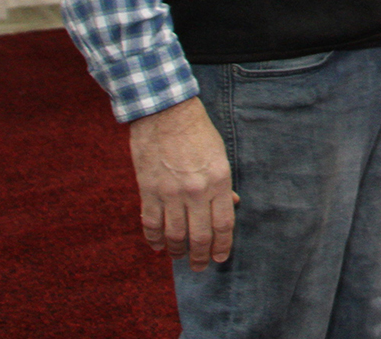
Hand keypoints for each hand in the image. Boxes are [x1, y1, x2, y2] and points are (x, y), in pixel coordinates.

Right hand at [128, 98, 235, 270]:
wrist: (165, 113)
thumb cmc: (197, 131)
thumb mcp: (220, 155)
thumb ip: (224, 184)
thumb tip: (232, 204)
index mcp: (218, 181)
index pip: (223, 224)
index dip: (222, 246)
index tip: (219, 258)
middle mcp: (196, 191)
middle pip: (199, 236)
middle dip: (200, 256)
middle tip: (199, 267)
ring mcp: (170, 193)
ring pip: (174, 235)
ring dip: (177, 251)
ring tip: (179, 257)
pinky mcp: (148, 191)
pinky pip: (151, 224)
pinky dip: (154, 239)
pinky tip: (157, 246)